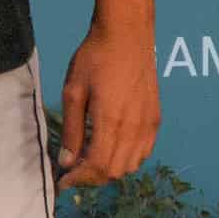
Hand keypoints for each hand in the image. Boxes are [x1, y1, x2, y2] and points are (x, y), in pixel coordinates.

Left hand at [54, 27, 158, 190]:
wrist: (127, 36)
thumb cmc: (94, 59)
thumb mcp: (73, 92)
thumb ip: (71, 129)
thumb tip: (66, 161)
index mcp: (111, 121)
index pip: (97, 166)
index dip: (79, 179)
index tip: (62, 181)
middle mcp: (135, 127)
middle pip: (114, 171)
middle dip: (91, 178)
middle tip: (72, 171)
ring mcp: (149, 124)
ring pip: (131, 165)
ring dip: (109, 170)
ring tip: (88, 160)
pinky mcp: (156, 118)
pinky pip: (144, 152)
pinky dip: (127, 159)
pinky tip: (110, 148)